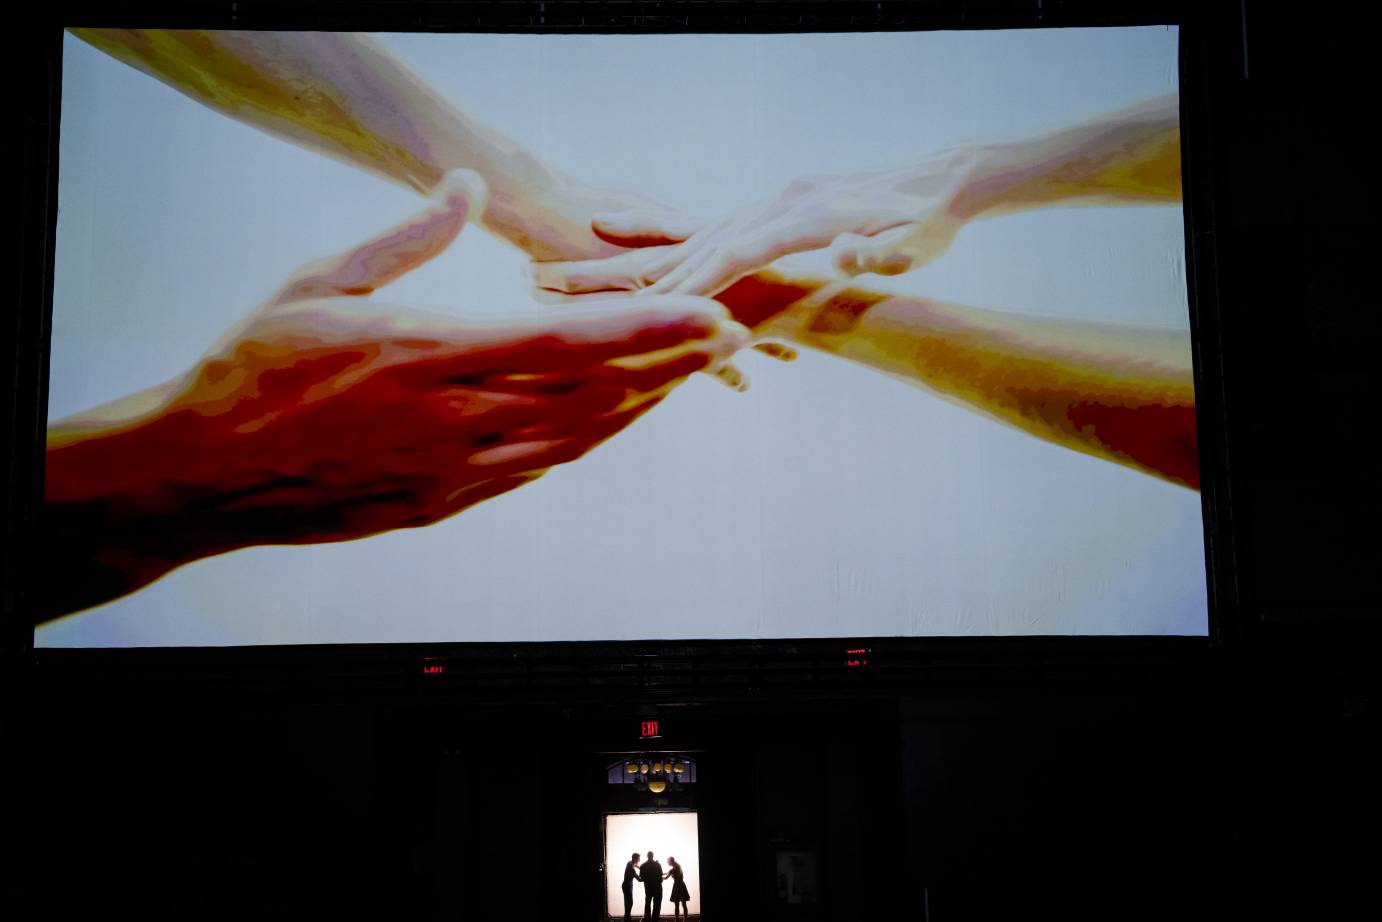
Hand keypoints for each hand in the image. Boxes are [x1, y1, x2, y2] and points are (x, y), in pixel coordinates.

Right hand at [43, 170, 746, 615]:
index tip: (711, 314)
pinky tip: (614, 420)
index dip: (652, 328)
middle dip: (671, 363)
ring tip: (688, 375)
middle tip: (728, 337)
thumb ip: (407, 236)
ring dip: (640, 404)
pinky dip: (586, 439)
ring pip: (576, 436)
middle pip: (594, 391)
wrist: (204, 475)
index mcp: (430, 353)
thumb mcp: (320, 280)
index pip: (570, 339)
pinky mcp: (444, 502)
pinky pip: (537, 468)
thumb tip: (464, 187)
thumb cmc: (253, 368)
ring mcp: (454, 469)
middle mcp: (457, 417)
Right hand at [531, 148, 985, 297]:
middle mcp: (777, 203)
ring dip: (647, 259)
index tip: (651, 307)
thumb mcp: (913, 243)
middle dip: (641, 270)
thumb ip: (874, 250)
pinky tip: (641, 259)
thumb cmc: (929, 222)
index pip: (736, 252)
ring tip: (593, 276)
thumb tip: (845, 252)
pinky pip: (715, 231)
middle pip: (698, 241)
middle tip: (585, 290)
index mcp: (802, 215)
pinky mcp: (774, 207)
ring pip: (697, 234)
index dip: (694, 281)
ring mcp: (772, 202)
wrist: (940, 182)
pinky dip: (673, 243)